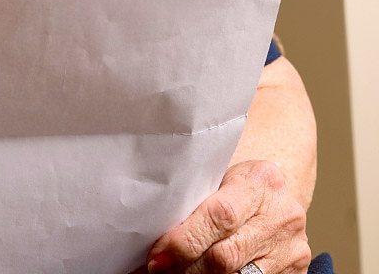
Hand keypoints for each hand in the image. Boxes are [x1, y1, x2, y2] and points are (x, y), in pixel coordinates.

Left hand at [147, 160, 310, 273]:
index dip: (184, 241)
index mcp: (260, 182)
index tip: (156, 255)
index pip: (219, 216)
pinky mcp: (295, 272)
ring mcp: (291, 248)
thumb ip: (195, 201)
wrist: (276, 196)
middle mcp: (282, 216)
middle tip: (158, 269)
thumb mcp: (219, 179)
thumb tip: (149, 228)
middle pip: (226, 256)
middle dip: (186, 267)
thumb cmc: (236, 186)